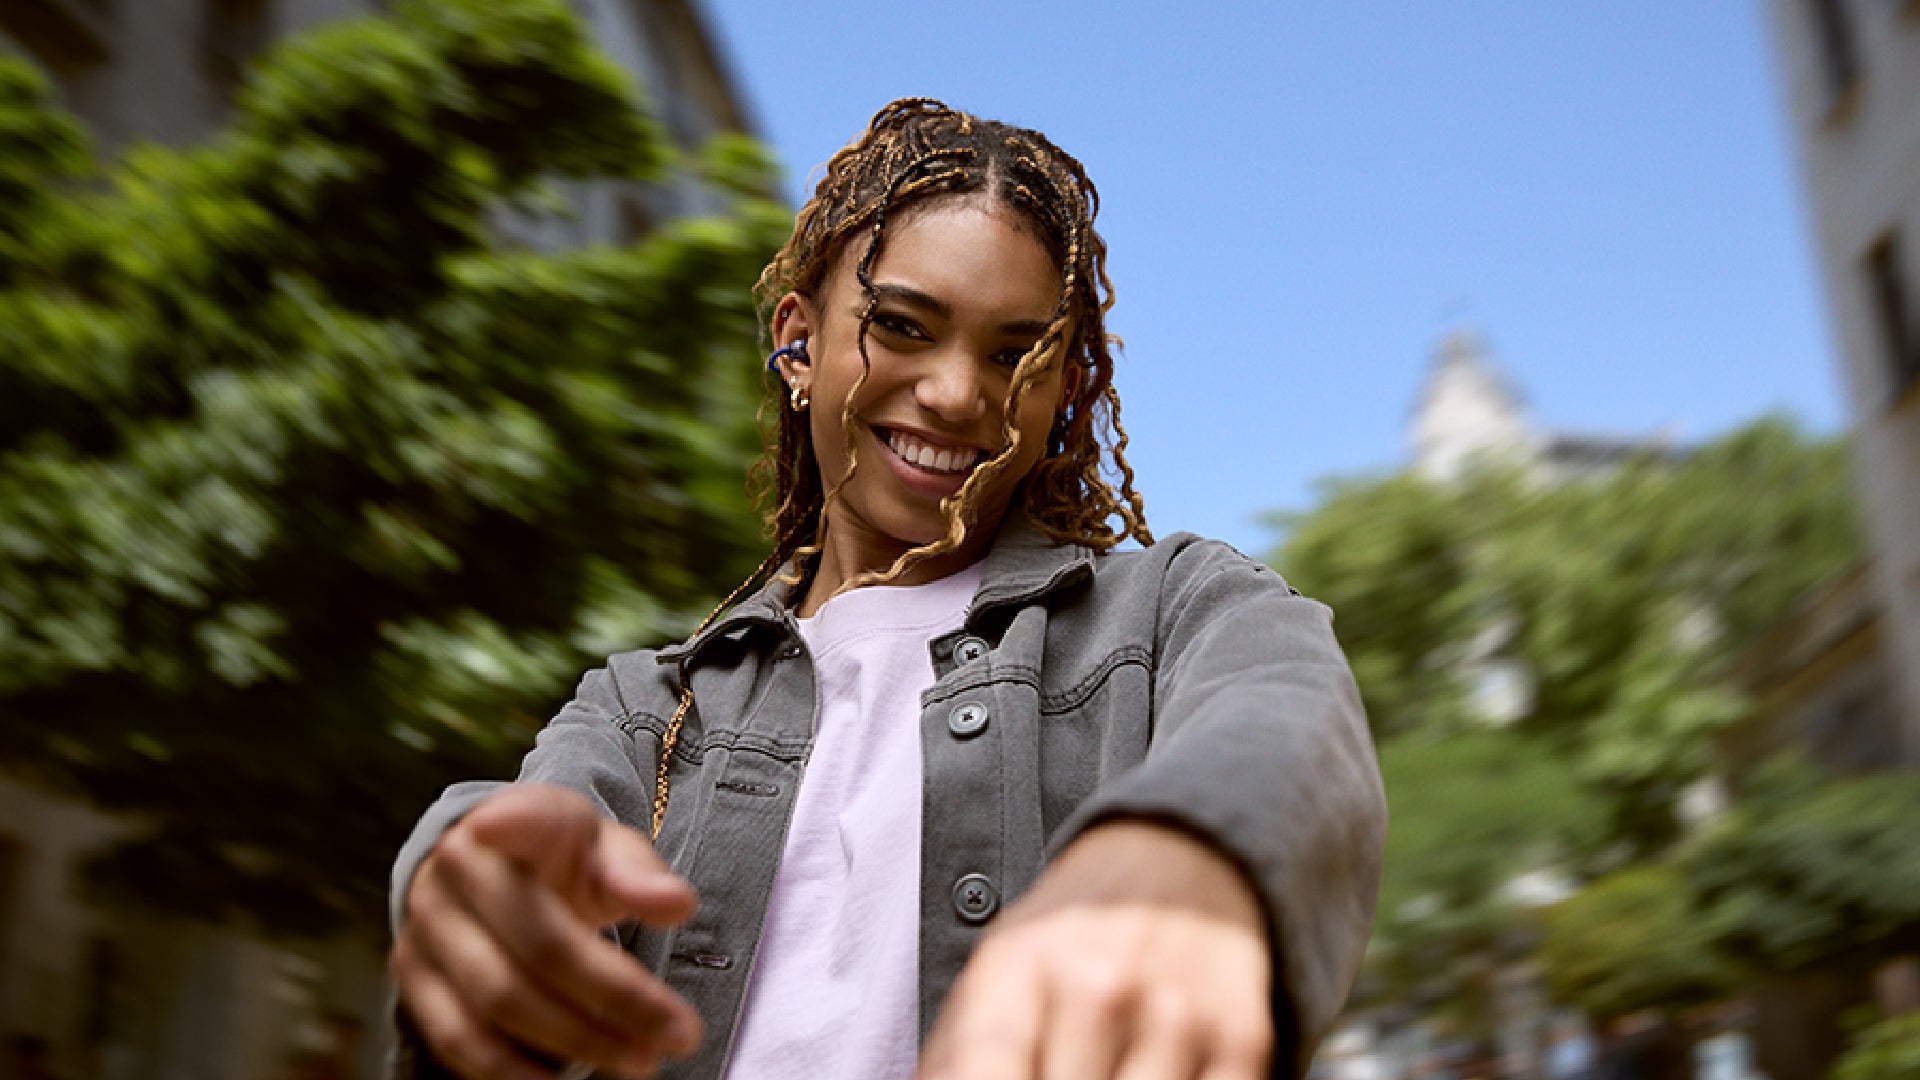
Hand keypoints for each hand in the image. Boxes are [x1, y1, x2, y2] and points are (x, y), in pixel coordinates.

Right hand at [390, 783, 701, 1079]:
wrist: (500, 874)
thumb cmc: (566, 863)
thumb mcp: (608, 852)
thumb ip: (639, 875)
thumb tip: (678, 905)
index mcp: (517, 819)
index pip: (517, 818)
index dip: (508, 822)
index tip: (496, 825)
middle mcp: (457, 866)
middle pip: (538, 942)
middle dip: (614, 997)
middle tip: (679, 1034)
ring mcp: (426, 923)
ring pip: (498, 998)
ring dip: (575, 1040)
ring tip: (639, 1060)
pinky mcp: (410, 974)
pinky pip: (456, 1035)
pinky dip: (509, 1069)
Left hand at [919, 820, 1274, 1079]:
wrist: (1183, 853)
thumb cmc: (1075, 932)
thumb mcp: (1000, 971)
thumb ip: (961, 1052)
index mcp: (1021, 972)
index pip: (986, 1075)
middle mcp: (1099, 988)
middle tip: (1056, 1073)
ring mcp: (1175, 1015)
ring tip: (1097, 1071)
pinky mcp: (1242, 1039)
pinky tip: (1147, 1072)